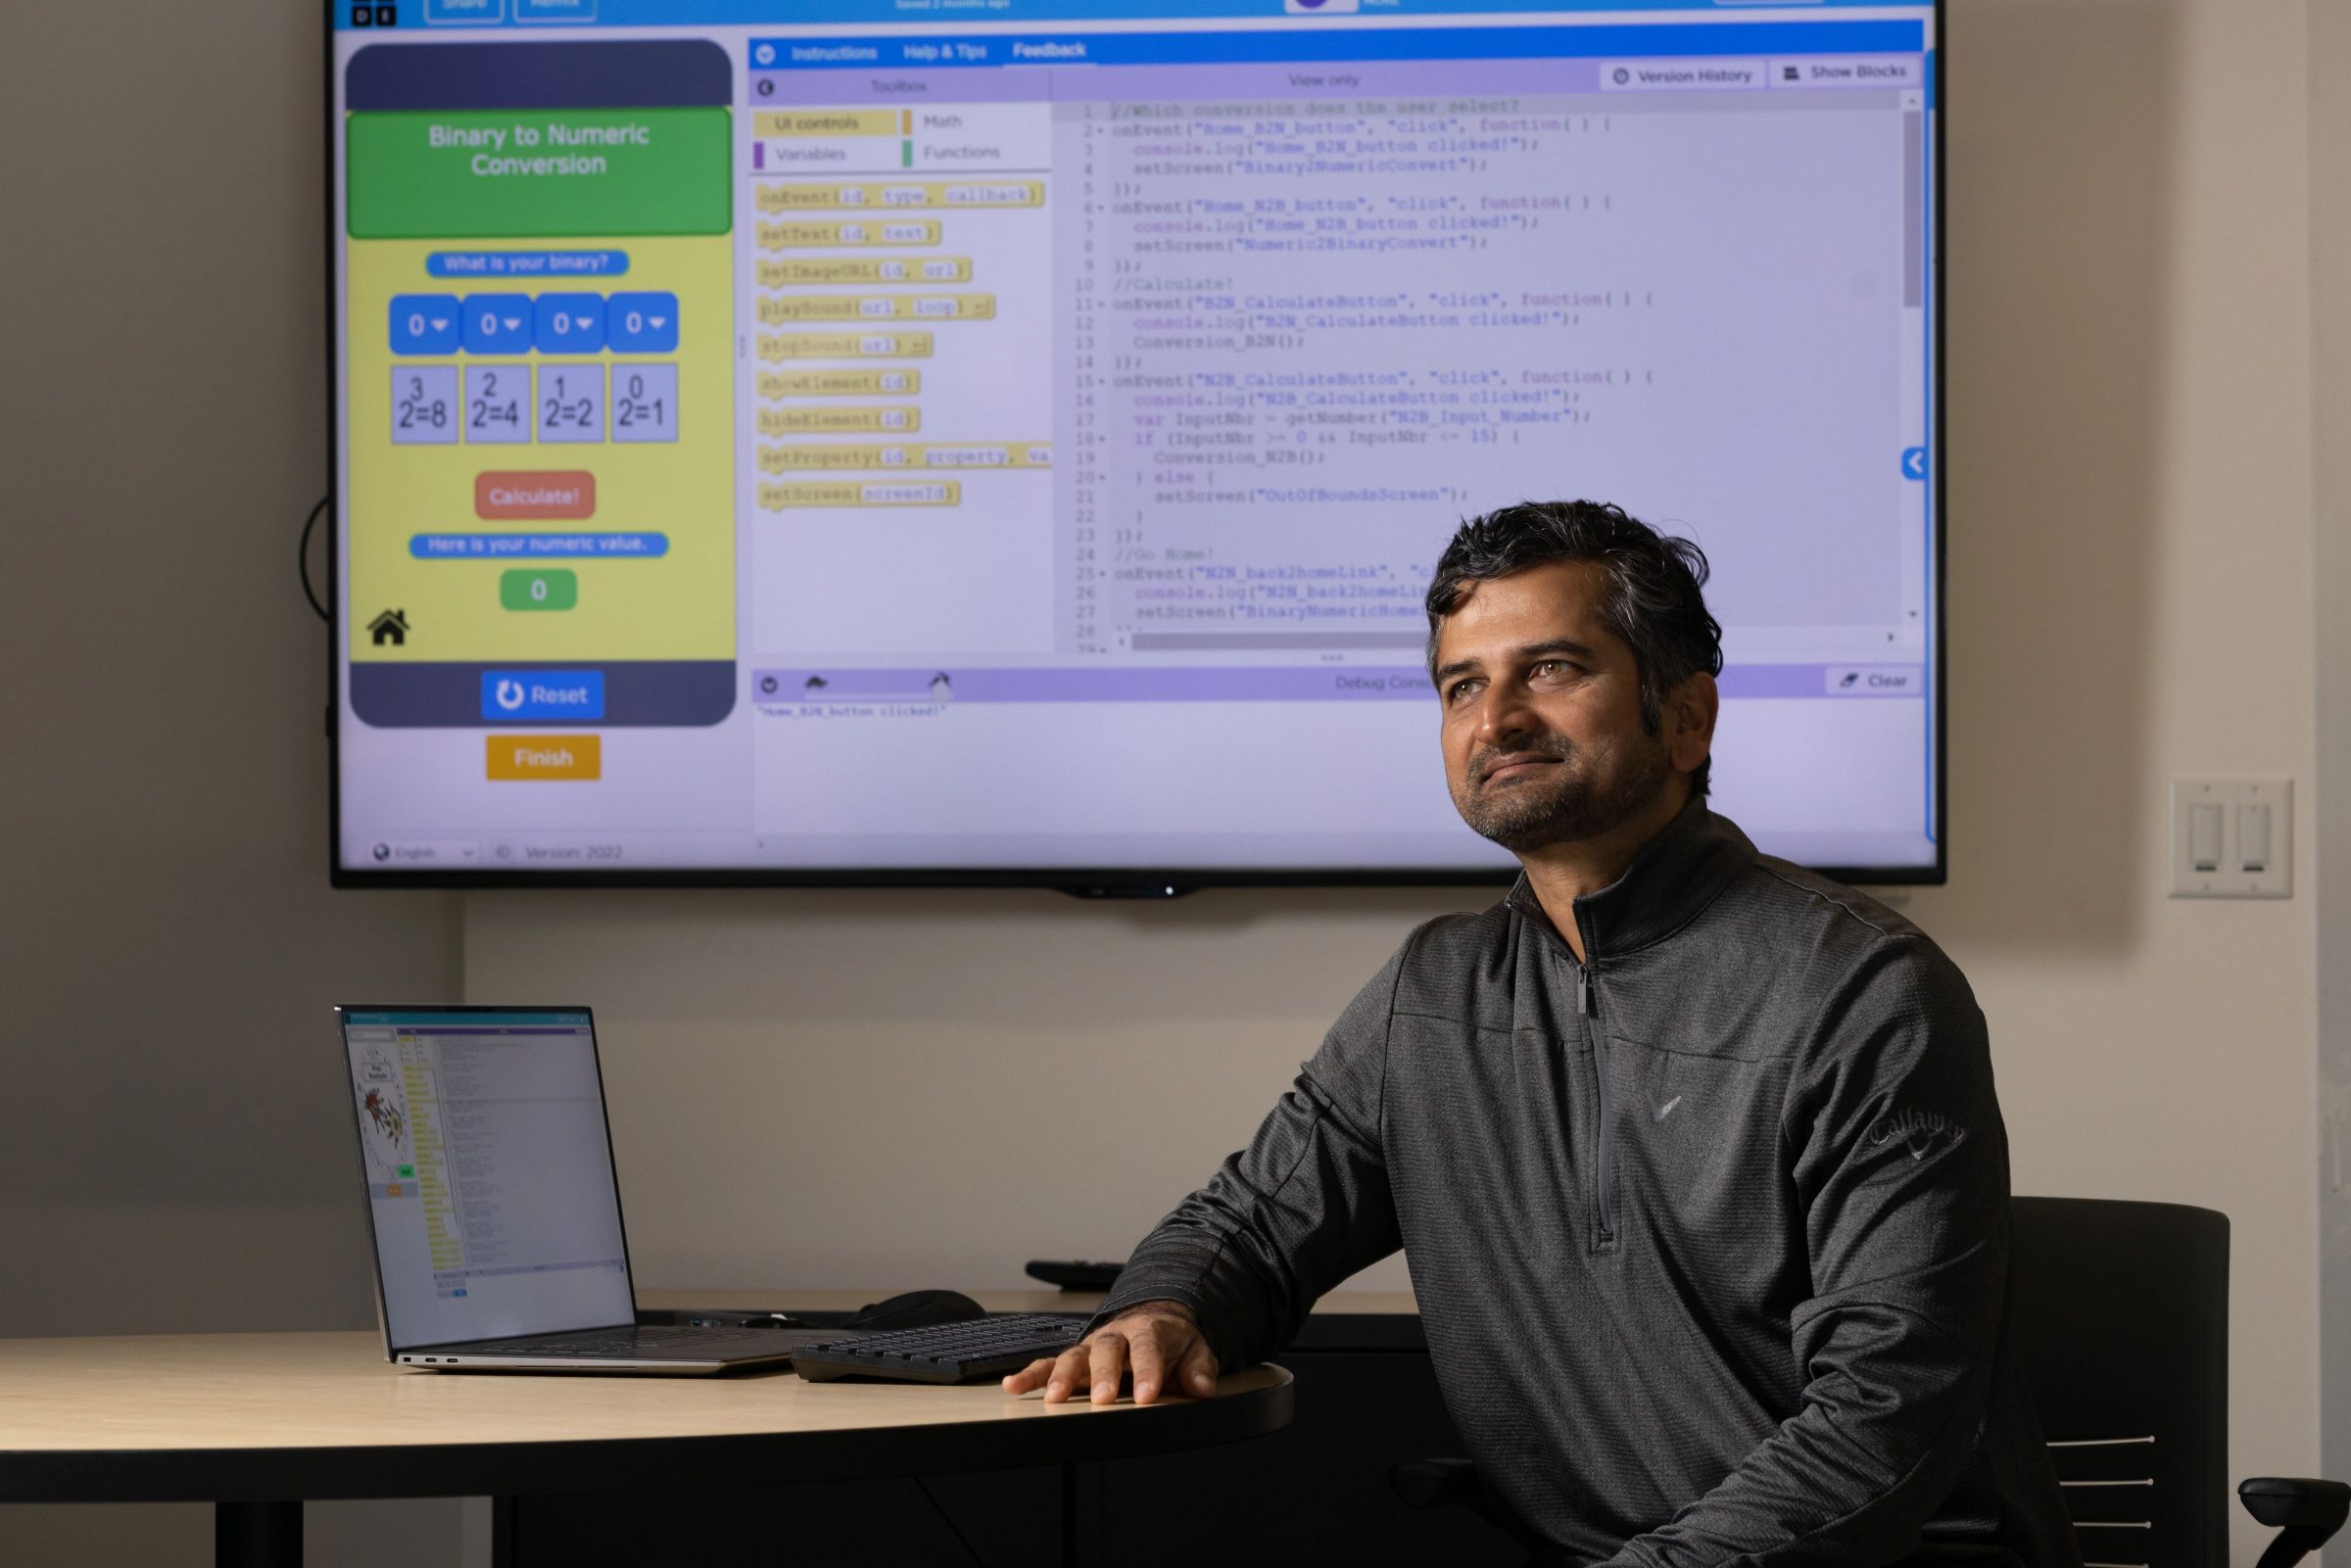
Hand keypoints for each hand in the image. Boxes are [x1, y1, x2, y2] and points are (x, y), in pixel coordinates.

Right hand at [1000, 1300, 1218, 1405]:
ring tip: (1052, 1398)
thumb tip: (1203, 1388)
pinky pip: (1049, 1364)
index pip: (1148, 1351)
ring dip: (1062, 1377)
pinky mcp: (1075, 1358)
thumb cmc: (1173, 1343)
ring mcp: (1092, 1346)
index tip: (1146, 1397)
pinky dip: (1031, 1375)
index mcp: (1148, 1331)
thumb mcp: (1196, 1352)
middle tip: (1103, 1399)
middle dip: (1104, 1375)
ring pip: (1074, 1357)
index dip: (1148, 1373)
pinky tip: (1013, 1386)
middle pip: (1107, 1351)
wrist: (1154, 1320)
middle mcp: (1115, 1336)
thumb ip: (1199, 1370)